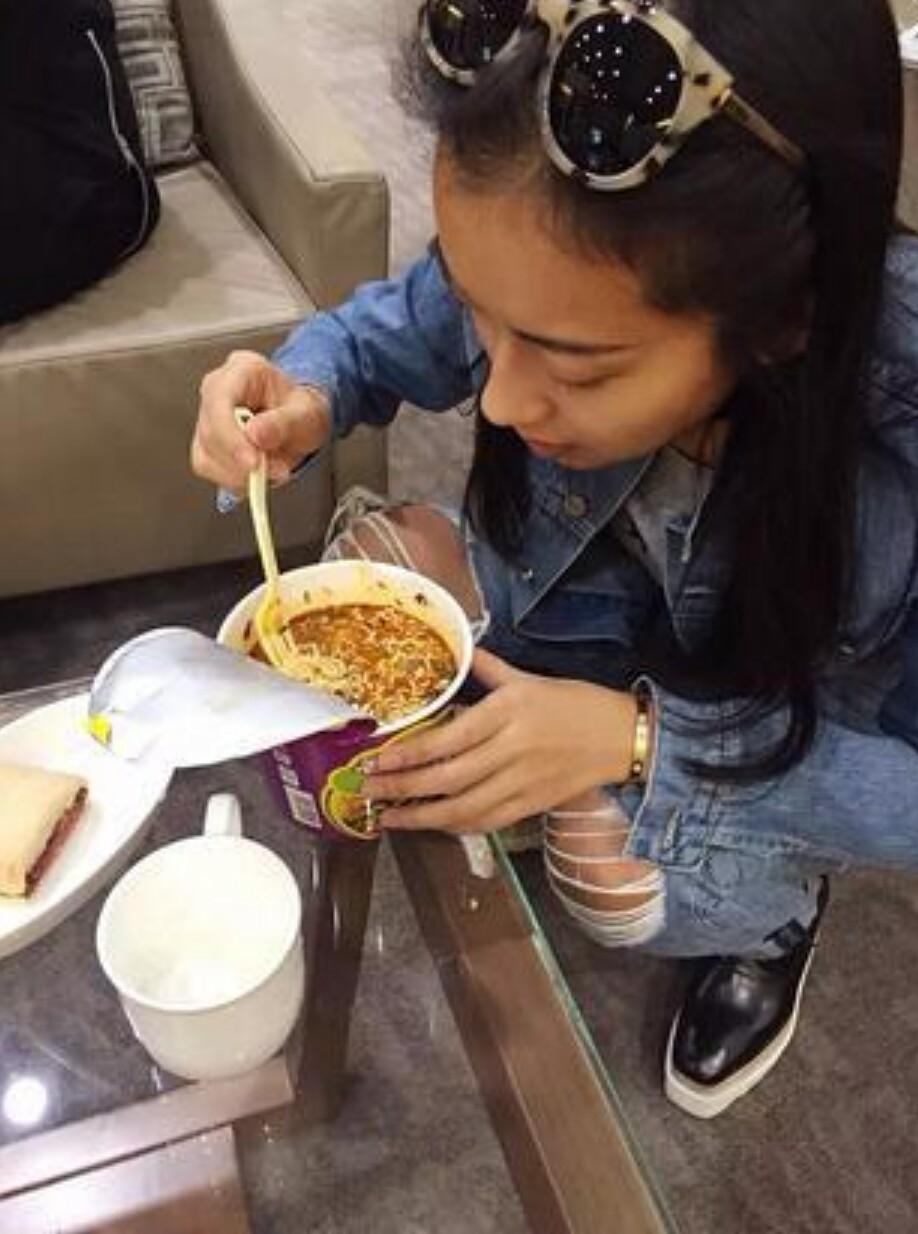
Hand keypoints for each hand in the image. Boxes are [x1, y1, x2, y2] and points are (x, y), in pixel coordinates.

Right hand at [191, 350, 330, 489]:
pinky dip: (234, 479)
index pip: (219, 400)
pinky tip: (256, 474)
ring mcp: (208, 416)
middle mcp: (218, 389)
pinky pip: (208, 467)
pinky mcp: (206, 442)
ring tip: (271, 469)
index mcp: (242, 370)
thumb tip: (256, 435)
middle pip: (210, 432)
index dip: (231, 436)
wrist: (300, 422)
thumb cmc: (302, 411)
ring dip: (239, 473)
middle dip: (241, 460)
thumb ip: (284, 423)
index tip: (253, 462)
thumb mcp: (307, 414)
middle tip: (274, 470)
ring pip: (205, 454)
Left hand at [362, 649, 639, 833]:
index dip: (407, 754)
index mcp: (507, 712)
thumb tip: (458, 648)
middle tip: (368, 792)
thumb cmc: (575, 702)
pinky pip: (488, 821)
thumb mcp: (529, 679)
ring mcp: (522, 782)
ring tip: (390, 818)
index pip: (445, 739)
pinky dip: (457, 826)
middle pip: (446, 778)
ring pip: (463, 808)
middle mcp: (511, 749)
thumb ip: (488, 668)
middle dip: (402, 788)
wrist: (622, 736)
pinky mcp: (532, 805)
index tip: (376, 760)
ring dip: (421, 817)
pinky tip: (433, 825)